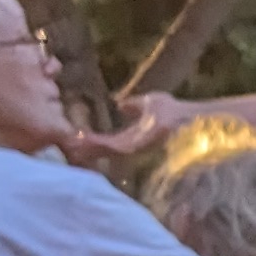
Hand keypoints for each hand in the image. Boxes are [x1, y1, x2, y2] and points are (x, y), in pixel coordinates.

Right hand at [65, 91, 182, 164]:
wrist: (196, 118)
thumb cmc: (177, 112)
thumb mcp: (149, 104)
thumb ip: (133, 106)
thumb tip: (119, 104)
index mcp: (132, 139)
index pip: (106, 144)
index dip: (89, 143)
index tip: (69, 139)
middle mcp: (132, 148)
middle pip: (101, 151)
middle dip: (81, 150)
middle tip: (60, 147)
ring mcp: (136, 149)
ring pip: (104, 151)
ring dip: (85, 149)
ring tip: (65, 145)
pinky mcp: (140, 147)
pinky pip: (115, 147)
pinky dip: (98, 145)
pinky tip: (83, 140)